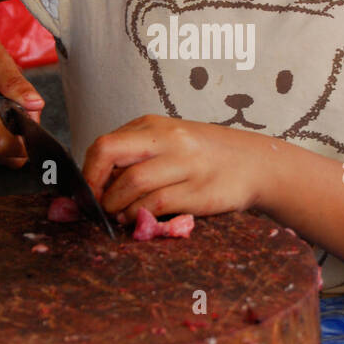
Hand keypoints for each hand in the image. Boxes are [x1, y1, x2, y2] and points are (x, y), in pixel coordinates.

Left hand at [82, 114, 268, 222]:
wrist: (255, 163)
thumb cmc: (206, 156)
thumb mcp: (170, 143)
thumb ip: (137, 155)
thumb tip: (97, 184)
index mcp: (154, 125)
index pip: (104, 144)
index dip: (89, 172)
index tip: (87, 192)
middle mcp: (167, 139)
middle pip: (108, 152)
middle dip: (93, 185)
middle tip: (95, 205)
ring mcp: (184, 164)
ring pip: (130, 183)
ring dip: (115, 205)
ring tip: (117, 214)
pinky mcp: (197, 190)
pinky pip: (155, 204)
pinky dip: (138, 215)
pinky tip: (137, 218)